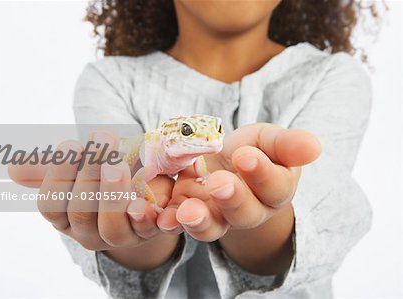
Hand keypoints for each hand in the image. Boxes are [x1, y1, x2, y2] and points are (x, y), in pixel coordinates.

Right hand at [9, 129, 178, 269]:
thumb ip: (50, 167)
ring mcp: (120, 236)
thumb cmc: (103, 175)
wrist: (146, 188)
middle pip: (80, 213)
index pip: (51, 205)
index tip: (71, 145)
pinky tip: (141, 202)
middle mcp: (88, 232)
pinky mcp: (148, 234)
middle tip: (101, 142)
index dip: (58, 176)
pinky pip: (144, 232)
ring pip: (111, 227)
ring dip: (112, 193)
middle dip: (88, 175)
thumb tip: (13, 168)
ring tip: (118, 163)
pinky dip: (142, 218)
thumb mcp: (77, 168)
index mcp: (65, 216)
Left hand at [157, 123, 320, 241]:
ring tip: (186, 211)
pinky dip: (170, 219)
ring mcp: (219, 216)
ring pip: (213, 226)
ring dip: (199, 219)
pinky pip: (182, 222)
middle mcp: (250, 210)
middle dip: (231, 198)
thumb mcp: (269, 140)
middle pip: (244, 212)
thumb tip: (315, 146)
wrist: (224, 161)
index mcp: (274, 188)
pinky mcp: (191, 214)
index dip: (261, 173)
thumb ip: (287, 144)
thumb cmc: (253, 149)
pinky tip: (159, 214)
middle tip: (217, 183)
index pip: (274, 186)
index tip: (245, 155)